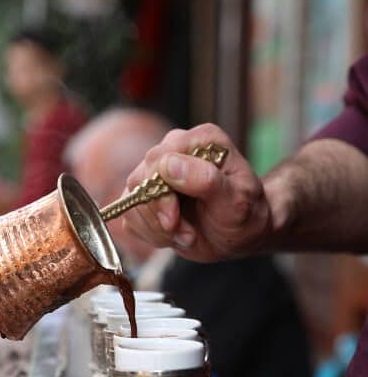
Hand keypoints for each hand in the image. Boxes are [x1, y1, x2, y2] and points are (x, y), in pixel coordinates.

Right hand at [121, 124, 272, 261]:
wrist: (241, 235)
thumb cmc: (246, 215)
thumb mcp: (237, 201)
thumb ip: (206, 180)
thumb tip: (168, 165)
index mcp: (200, 141)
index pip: (158, 160)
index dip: (160, 194)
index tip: (175, 220)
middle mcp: (174, 149)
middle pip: (139, 180)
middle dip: (158, 215)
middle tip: (187, 234)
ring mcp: (156, 172)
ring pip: (130, 201)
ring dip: (156, 228)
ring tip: (187, 235)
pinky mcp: (145, 195)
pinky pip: (130, 216)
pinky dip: (150, 233)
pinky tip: (174, 235)